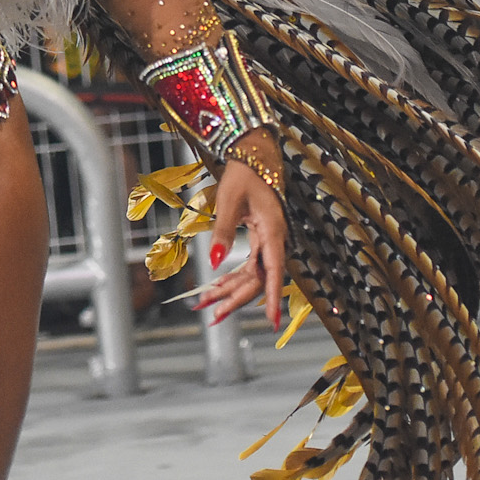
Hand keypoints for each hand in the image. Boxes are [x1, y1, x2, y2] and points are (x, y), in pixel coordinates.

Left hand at [193, 132, 288, 327]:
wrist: (253, 158)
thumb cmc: (243, 177)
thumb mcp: (229, 202)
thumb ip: (223, 232)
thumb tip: (216, 262)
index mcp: (272, 231)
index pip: (273, 271)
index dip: (270, 297)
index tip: (271, 321)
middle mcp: (273, 241)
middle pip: (258, 279)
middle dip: (236, 299)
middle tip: (213, 316)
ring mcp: (267, 243)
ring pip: (251, 276)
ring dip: (230, 292)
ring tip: (206, 306)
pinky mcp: (259, 242)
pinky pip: (247, 267)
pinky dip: (231, 279)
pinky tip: (215, 290)